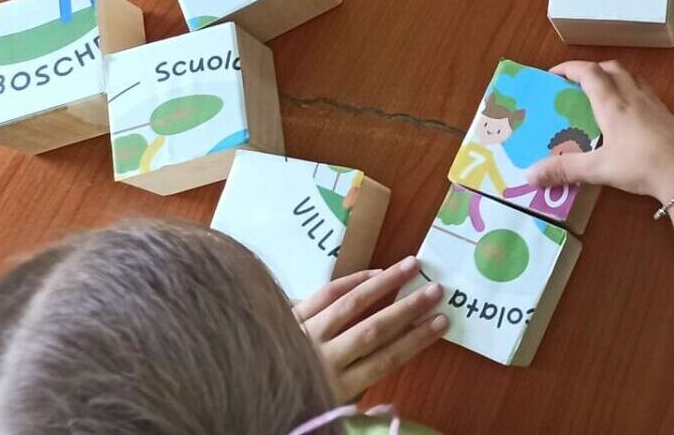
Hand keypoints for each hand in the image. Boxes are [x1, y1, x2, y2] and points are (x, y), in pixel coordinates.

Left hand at [294, 258, 446, 400]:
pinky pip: (323, 294)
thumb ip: (355, 395)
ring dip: (385, 283)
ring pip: (350, 303)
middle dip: (409, 308)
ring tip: (412, 265)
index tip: (442, 322)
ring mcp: (304, 333)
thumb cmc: (287, 403)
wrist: (231, 392)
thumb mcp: (327, 408)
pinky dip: (350, 281)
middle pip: (373, 329)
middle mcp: (322, 358)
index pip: (385, 360)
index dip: (416, 340)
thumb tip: (388, 391)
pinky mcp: (287, 316)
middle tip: (437, 289)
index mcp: (335, 386)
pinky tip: (373, 273)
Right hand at [528, 60, 673, 202]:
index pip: (589, 73)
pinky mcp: (669, 117)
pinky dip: (633, 93)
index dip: (571, 68)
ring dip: (616, 78)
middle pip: (613, 69)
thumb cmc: (640, 165)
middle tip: (578, 83)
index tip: (554, 73)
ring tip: (604, 94)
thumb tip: (530, 175)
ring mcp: (656, 105)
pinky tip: (632, 115)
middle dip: (593, 70)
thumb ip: (565, 170)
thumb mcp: (598, 169)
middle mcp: (634, 97)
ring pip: (633, 78)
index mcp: (613, 104)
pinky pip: (647, 94)